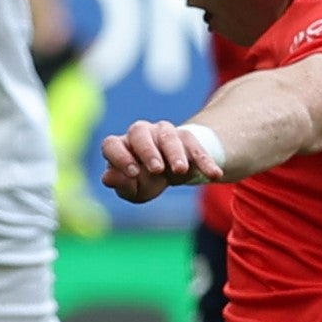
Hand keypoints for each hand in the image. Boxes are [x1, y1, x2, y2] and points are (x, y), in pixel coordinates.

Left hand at [100, 117, 222, 202]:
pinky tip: (214, 175)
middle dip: (148, 151)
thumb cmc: (146, 181)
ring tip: (181, 171)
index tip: (133, 173)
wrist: (172, 171)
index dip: (120, 157)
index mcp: (122, 146)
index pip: (111, 144)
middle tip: (157, 169)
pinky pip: (196, 147)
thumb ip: (121, 184)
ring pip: (168, 136)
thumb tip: (108, 178)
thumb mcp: (134, 189)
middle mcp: (140, 134)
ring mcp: (164, 133)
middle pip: (138, 132)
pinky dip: (205, 161)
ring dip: (175, 153)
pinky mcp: (187, 139)